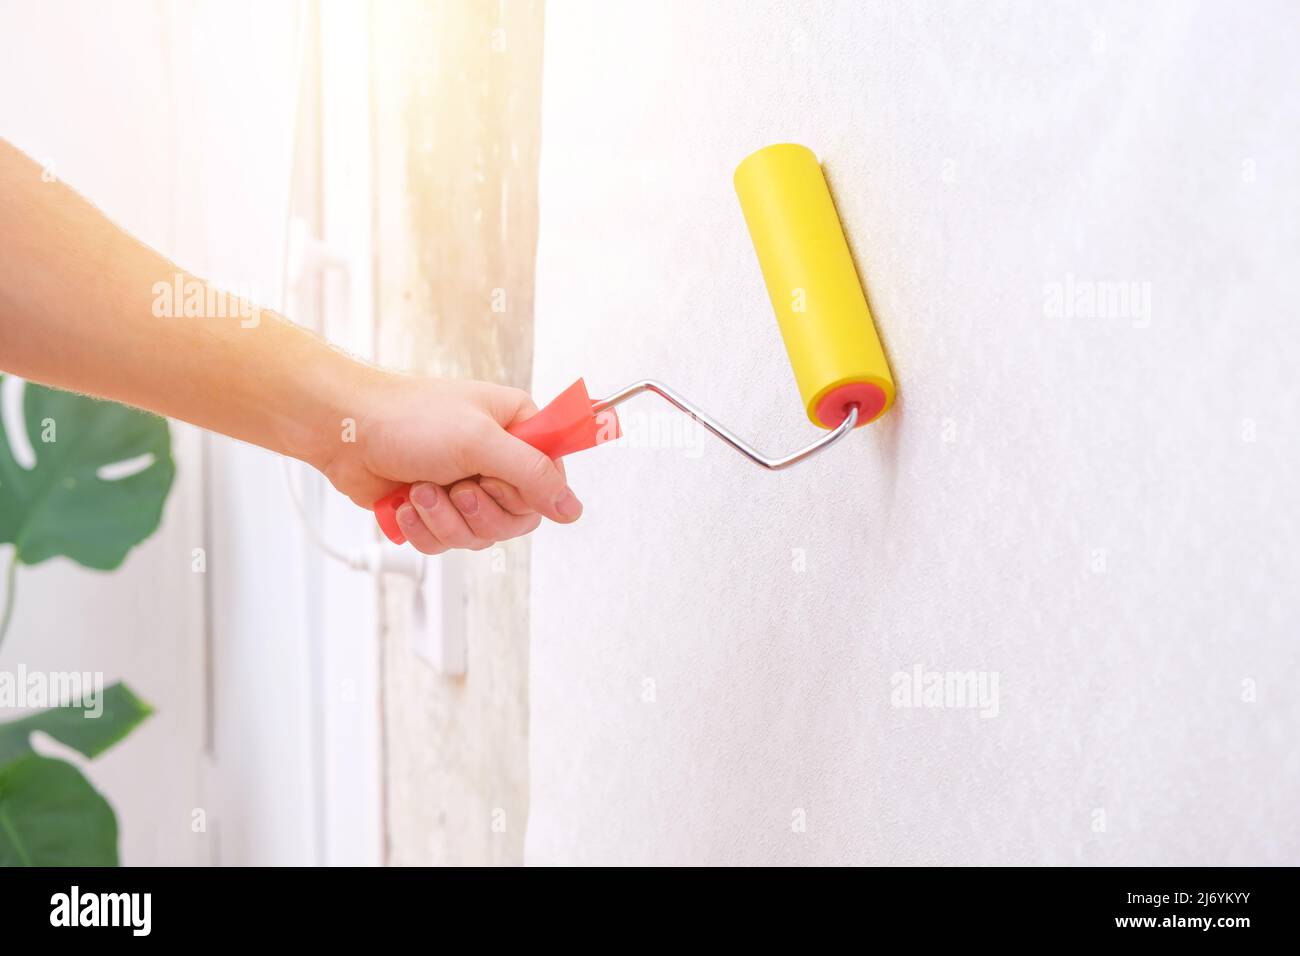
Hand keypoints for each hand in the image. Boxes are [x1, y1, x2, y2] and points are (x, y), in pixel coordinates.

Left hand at [309, 371, 582, 552]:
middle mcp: (497, 460)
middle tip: (456, 488)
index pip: (550, 480)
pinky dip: (423, 528)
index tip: (494, 480)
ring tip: (421, 490)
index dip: (524, 493)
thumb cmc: (408, 418)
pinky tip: (406, 503)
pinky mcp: (437, 511)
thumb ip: (532, 475)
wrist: (345, 431)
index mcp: (517, 429)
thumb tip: (572, 508)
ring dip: (445, 519)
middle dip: (478, 511)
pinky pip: (447, 543)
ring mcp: (467, 487)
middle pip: (517, 518)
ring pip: (480, 536)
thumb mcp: (480, 441)